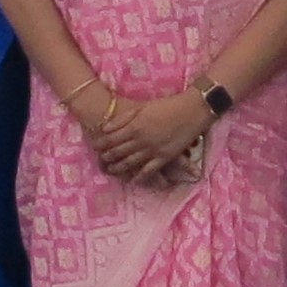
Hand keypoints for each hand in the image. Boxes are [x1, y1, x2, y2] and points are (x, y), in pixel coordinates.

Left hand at [92, 91, 207, 182]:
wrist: (191, 110)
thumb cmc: (167, 105)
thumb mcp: (142, 107)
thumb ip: (123, 119)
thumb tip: (105, 128)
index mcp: (134, 126)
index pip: (111, 139)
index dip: (100, 145)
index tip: (94, 147)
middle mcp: (141, 141)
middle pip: (118, 152)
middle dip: (107, 157)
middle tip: (99, 161)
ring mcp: (153, 151)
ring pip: (130, 163)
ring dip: (118, 168)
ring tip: (110, 171)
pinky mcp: (165, 157)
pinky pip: (149, 171)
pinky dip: (140, 177)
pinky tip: (133, 180)